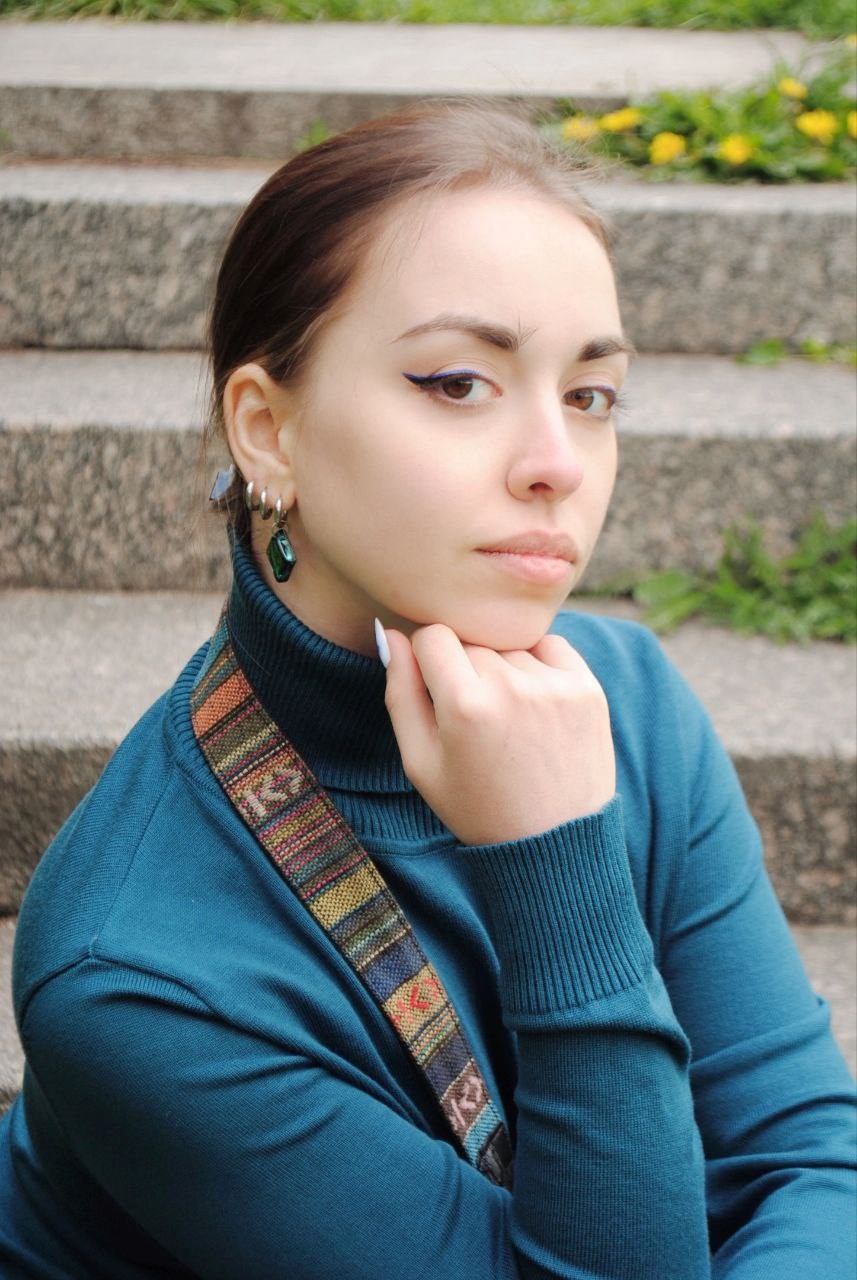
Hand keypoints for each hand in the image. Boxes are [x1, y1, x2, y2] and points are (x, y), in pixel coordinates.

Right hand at [381, 624, 615, 845]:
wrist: (554, 843)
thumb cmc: (476, 807)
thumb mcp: (421, 762)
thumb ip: (400, 692)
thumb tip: (391, 633)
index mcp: (464, 705)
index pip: (432, 635)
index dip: (427, 659)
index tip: (437, 689)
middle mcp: (511, 687)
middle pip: (471, 642)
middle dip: (465, 670)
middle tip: (476, 719)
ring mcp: (555, 686)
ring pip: (509, 646)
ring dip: (503, 670)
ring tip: (508, 720)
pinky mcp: (588, 688)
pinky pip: (549, 646)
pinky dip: (537, 665)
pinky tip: (534, 705)